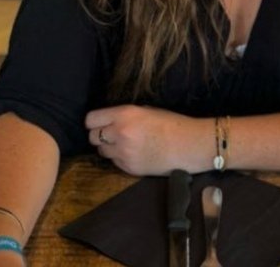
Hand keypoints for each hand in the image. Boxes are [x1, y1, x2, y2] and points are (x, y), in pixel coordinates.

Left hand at [85, 105, 209, 175]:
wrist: (188, 145)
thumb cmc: (172, 123)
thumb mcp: (147, 111)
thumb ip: (126, 115)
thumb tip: (111, 120)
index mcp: (124, 115)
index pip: (91, 119)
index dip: (94, 121)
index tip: (99, 122)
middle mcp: (119, 134)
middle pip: (92, 137)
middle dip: (99, 135)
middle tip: (111, 133)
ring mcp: (123, 153)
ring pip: (101, 151)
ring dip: (108, 147)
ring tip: (124, 144)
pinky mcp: (128, 168)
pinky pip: (114, 162)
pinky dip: (119, 158)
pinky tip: (134, 153)